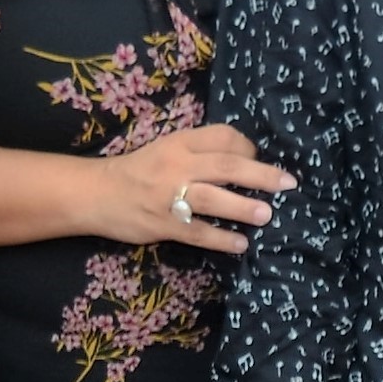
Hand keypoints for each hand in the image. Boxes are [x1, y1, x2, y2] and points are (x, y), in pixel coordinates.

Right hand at [106, 123, 291, 254]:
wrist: (95, 193)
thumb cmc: (138, 171)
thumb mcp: (167, 150)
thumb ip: (199, 152)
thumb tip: (245, 159)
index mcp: (178, 143)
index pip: (221, 137)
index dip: (247, 146)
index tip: (260, 158)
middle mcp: (176, 166)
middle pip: (225, 166)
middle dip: (260, 175)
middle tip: (288, 183)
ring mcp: (169, 196)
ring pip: (213, 199)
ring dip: (243, 207)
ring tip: (267, 215)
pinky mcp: (162, 224)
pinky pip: (197, 232)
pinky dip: (221, 238)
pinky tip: (241, 244)